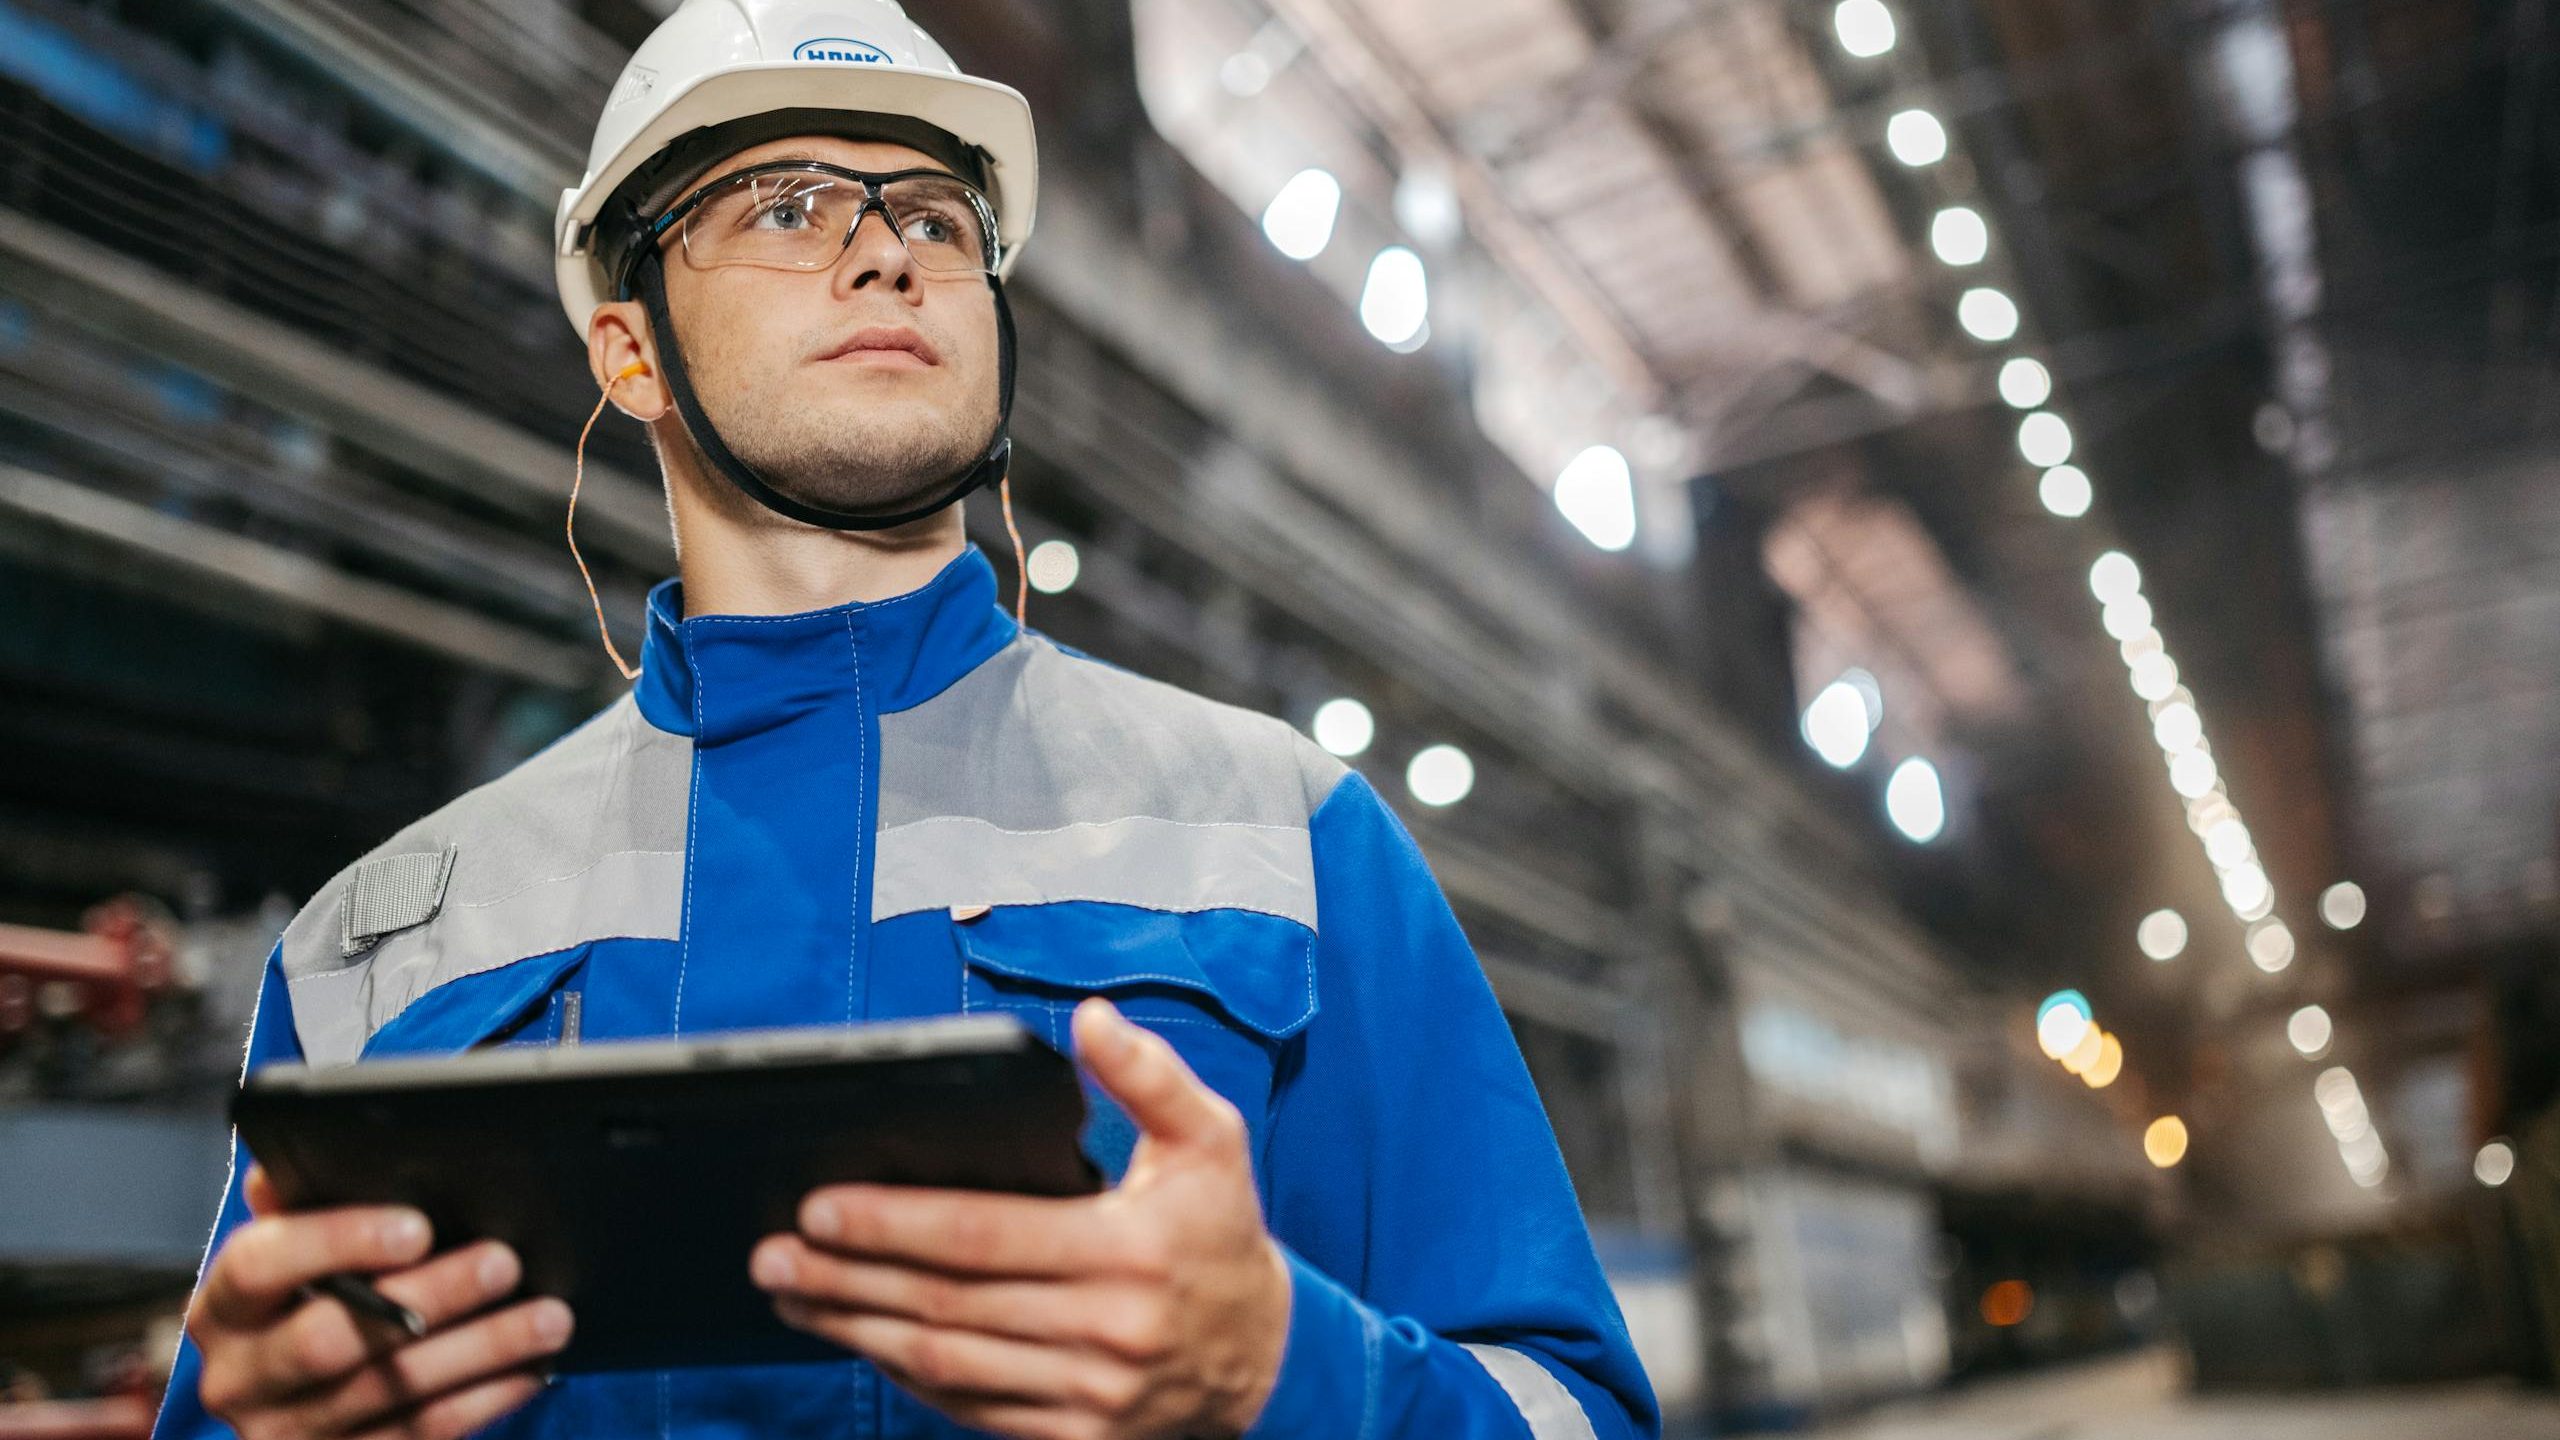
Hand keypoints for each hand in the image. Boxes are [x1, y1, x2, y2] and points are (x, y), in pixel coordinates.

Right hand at [187, 1165, 573, 1439]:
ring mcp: (288, 1434)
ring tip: (550, 1315)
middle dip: (429, 1296)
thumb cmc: (314, 1293)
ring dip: (481, 1349)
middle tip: (505, 1261)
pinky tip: (531, 1368)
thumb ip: (311, 1202)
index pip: (260, 1265)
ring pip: (391, 1391)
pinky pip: (419, 1435)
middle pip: (332, 1338)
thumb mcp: (301, 1248)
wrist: (299, 1400)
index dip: (338, 1241)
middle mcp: (241, 1377)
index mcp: (222, 1306)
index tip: (418, 1225)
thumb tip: (340, 1152)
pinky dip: (484, 1399)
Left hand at [752, 998, 1292, 1439]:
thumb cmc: (1218, 1233)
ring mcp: (1088, 1396)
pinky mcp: (1075, 1439)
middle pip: (946, 1304)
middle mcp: (1106, 1332)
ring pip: (944, 1365)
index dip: (893, 1222)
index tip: (820, 1206)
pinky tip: (861, 1339)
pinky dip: (906, 1376)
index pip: (984, 1235)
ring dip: (856, 1330)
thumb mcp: (1211, 1139)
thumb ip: (1150, 1076)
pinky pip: (969, 1410)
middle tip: (772, 1253)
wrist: (1265, 1354)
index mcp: (1129, 1252)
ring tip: (792, 1296)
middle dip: (846, 1278)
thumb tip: (1092, 1019)